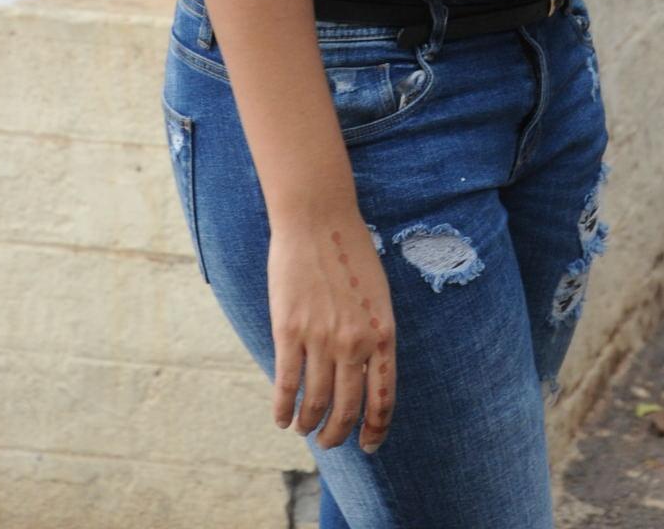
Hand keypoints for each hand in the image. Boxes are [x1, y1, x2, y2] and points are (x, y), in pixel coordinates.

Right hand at [268, 213, 395, 452]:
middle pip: (347, 408)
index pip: (383, 397)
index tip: (368, 445)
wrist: (317, 218)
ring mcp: (321, 337)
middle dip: (337, 434)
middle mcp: (355, 341)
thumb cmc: (350, 250)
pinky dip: (282, 408)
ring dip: (308, 423)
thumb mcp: (377, 294)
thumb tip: (364, 372)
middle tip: (329, 441)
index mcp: (382, 332)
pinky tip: (281, 417)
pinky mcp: (289, 330)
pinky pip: (286, 383)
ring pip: (315, 401)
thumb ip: (372, 333)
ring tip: (303, 428)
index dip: (375, 428)